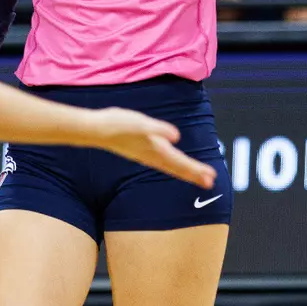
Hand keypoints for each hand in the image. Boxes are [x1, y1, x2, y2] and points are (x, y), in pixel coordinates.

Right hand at [92, 109, 216, 188]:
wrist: (96, 130)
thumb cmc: (118, 124)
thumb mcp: (140, 123)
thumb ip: (158, 129)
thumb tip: (176, 135)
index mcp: (155, 149)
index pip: (179, 162)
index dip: (195, 169)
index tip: (210, 177)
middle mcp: (152, 155)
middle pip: (177, 167)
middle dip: (193, 174)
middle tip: (210, 182)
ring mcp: (145, 154)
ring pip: (170, 166)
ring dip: (185, 171)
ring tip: (198, 177)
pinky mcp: (140, 150)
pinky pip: (162, 160)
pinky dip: (172, 164)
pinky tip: (173, 163)